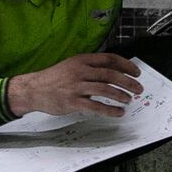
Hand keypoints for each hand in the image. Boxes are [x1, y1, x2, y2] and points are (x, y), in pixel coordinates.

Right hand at [7, 53, 143, 117]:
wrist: (33, 90)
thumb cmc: (54, 79)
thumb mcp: (71, 65)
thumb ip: (90, 67)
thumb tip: (113, 72)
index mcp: (82, 60)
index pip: (110, 59)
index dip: (126, 65)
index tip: (136, 72)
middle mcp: (80, 71)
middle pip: (111, 74)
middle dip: (128, 82)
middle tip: (138, 88)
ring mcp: (76, 87)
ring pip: (106, 89)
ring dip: (121, 95)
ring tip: (129, 100)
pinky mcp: (73, 102)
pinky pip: (96, 106)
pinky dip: (110, 110)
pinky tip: (118, 112)